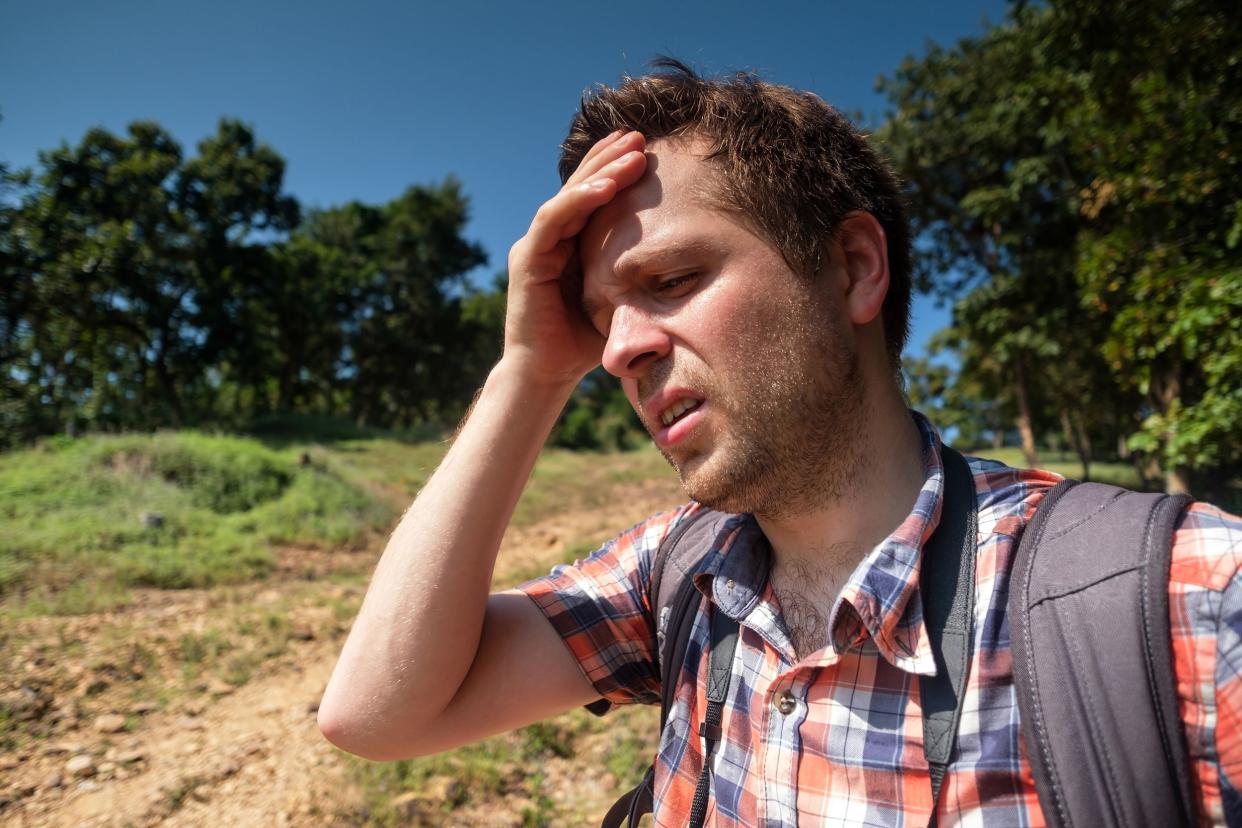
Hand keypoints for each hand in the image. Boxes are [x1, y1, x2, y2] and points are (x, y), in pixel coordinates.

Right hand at [503, 130, 647, 386]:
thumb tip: (684, 268)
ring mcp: (535, 247)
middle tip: (640, 135)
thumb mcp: (620, 301)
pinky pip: (552, 220)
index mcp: (570, 245)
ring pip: (567, 197)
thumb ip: (637, 279)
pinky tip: (604, 186)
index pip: (592, 197)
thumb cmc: (584, 344)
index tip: (646, 149)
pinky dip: (577, 200)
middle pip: (579, 186)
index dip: (615, 169)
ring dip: (599, 171)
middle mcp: (550, 239)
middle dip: (609, 158)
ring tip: (629, 152)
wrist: (547, 375)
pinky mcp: (527, 260)